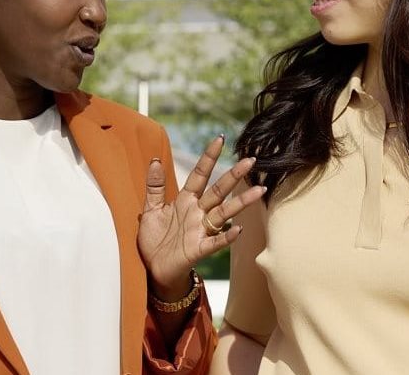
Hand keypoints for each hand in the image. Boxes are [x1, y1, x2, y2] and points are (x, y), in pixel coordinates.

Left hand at [136, 135, 264, 299]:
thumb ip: (154, 186)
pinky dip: (227, 236)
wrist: (153, 269)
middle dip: (233, 176)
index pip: (200, 175)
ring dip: (241, 202)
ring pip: (224, 213)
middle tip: (251, 160)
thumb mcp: (150, 210)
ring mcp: (200, 231)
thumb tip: (155, 159)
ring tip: (259, 190)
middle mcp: (197, 213)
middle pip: (218, 191)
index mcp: (185, 201)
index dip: (209, 157)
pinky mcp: (198, 249)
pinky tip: (239, 229)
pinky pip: (215, 242)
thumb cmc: (153, 240)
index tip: (220, 139)